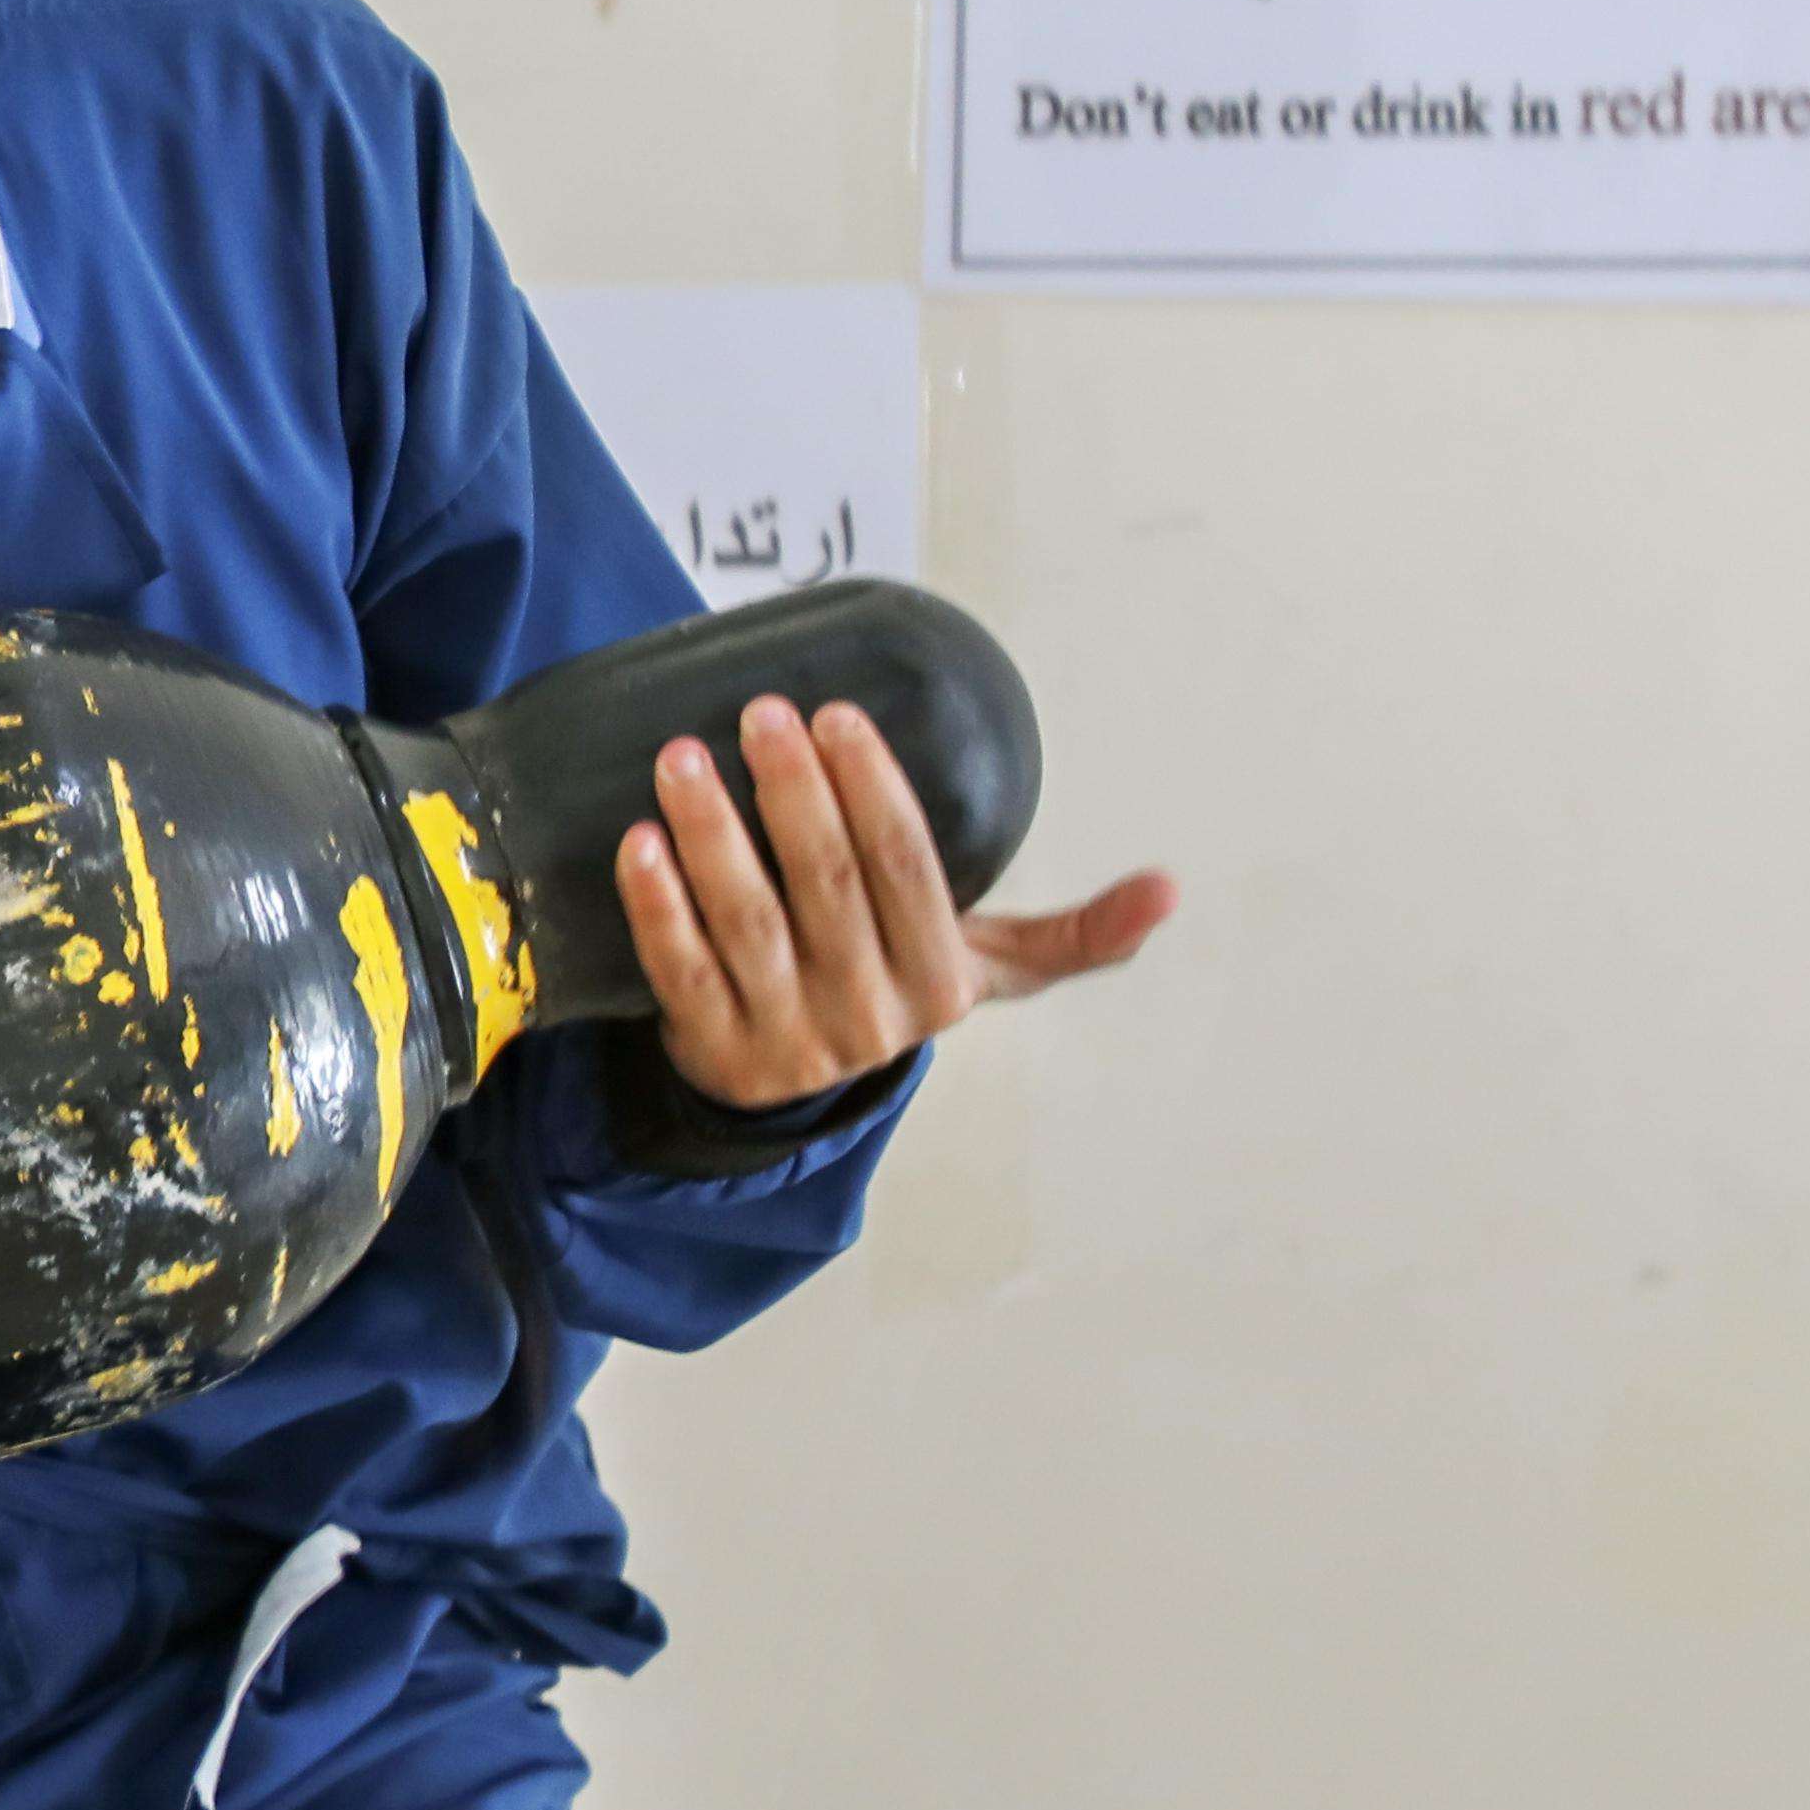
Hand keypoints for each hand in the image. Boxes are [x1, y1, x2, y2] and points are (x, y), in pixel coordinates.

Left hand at [619, 692, 1178, 1108]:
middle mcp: (868, 1017)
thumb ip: (1070, 935)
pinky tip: (638, 840)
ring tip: (682, 756)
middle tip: (760, 713)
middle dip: (793, 794)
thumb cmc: (888, 989)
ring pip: (748, 924)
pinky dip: (657, 904)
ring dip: (713, 835)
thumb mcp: (978, 967)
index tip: (833, 715)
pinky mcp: (712, 1055)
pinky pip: (680, 970)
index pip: (907, 870)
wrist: (795, 1097)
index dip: (871, 791)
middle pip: (828, 887)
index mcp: (938, 982)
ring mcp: (786, 1040)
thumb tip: (1171, 889)